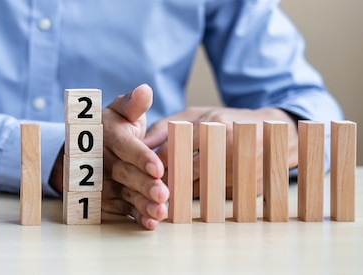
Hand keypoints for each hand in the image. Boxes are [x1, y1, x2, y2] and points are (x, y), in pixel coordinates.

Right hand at [101, 84, 168, 229]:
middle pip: (125, 173)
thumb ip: (133, 103)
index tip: (158, 167)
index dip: (142, 158)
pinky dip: (136, 217)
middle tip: (163, 193)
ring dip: (142, 204)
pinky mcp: (106, 198)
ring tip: (160, 211)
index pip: (126, 147)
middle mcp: (102, 161)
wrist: (84, 150)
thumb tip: (144, 90)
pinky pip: (122, 209)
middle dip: (144, 184)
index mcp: (108, 136)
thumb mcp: (119, 111)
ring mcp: (102, 181)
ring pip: (124, 193)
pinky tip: (150, 223)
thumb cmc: (111, 127)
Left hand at [144, 107, 298, 198]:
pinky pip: (215, 199)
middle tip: (149, 189)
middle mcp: (228, 148)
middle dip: (165, 183)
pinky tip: (189, 199)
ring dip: (180, 195)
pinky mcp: (249, 188)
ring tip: (164, 195)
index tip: (141, 172)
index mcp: (213, 125)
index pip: (173, 151)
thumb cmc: (228, 120)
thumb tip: (140, 143)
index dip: (155, 165)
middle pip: (186, 173)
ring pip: (199, 190)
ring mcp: (241, 169)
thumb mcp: (197, 114)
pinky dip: (200, 200)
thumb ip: (166, 126)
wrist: (279, 133)